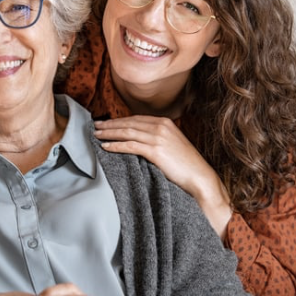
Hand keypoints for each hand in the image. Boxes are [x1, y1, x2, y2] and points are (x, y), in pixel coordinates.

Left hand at [94, 116, 231, 238]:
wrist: (199, 176)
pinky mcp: (155, 150)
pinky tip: (106, 147)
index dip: (119, 120)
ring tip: (97, 135)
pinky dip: (116, 145)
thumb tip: (137, 139)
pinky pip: (130, 145)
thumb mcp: (171, 144)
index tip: (107, 123)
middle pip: (129, 123)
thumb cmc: (185, 164)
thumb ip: (156, 138)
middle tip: (95, 126)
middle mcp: (161, 126)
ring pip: (127, 132)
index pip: (135, 119)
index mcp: (164, 122)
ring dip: (109, 133)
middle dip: (110, 124)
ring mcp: (158, 137)